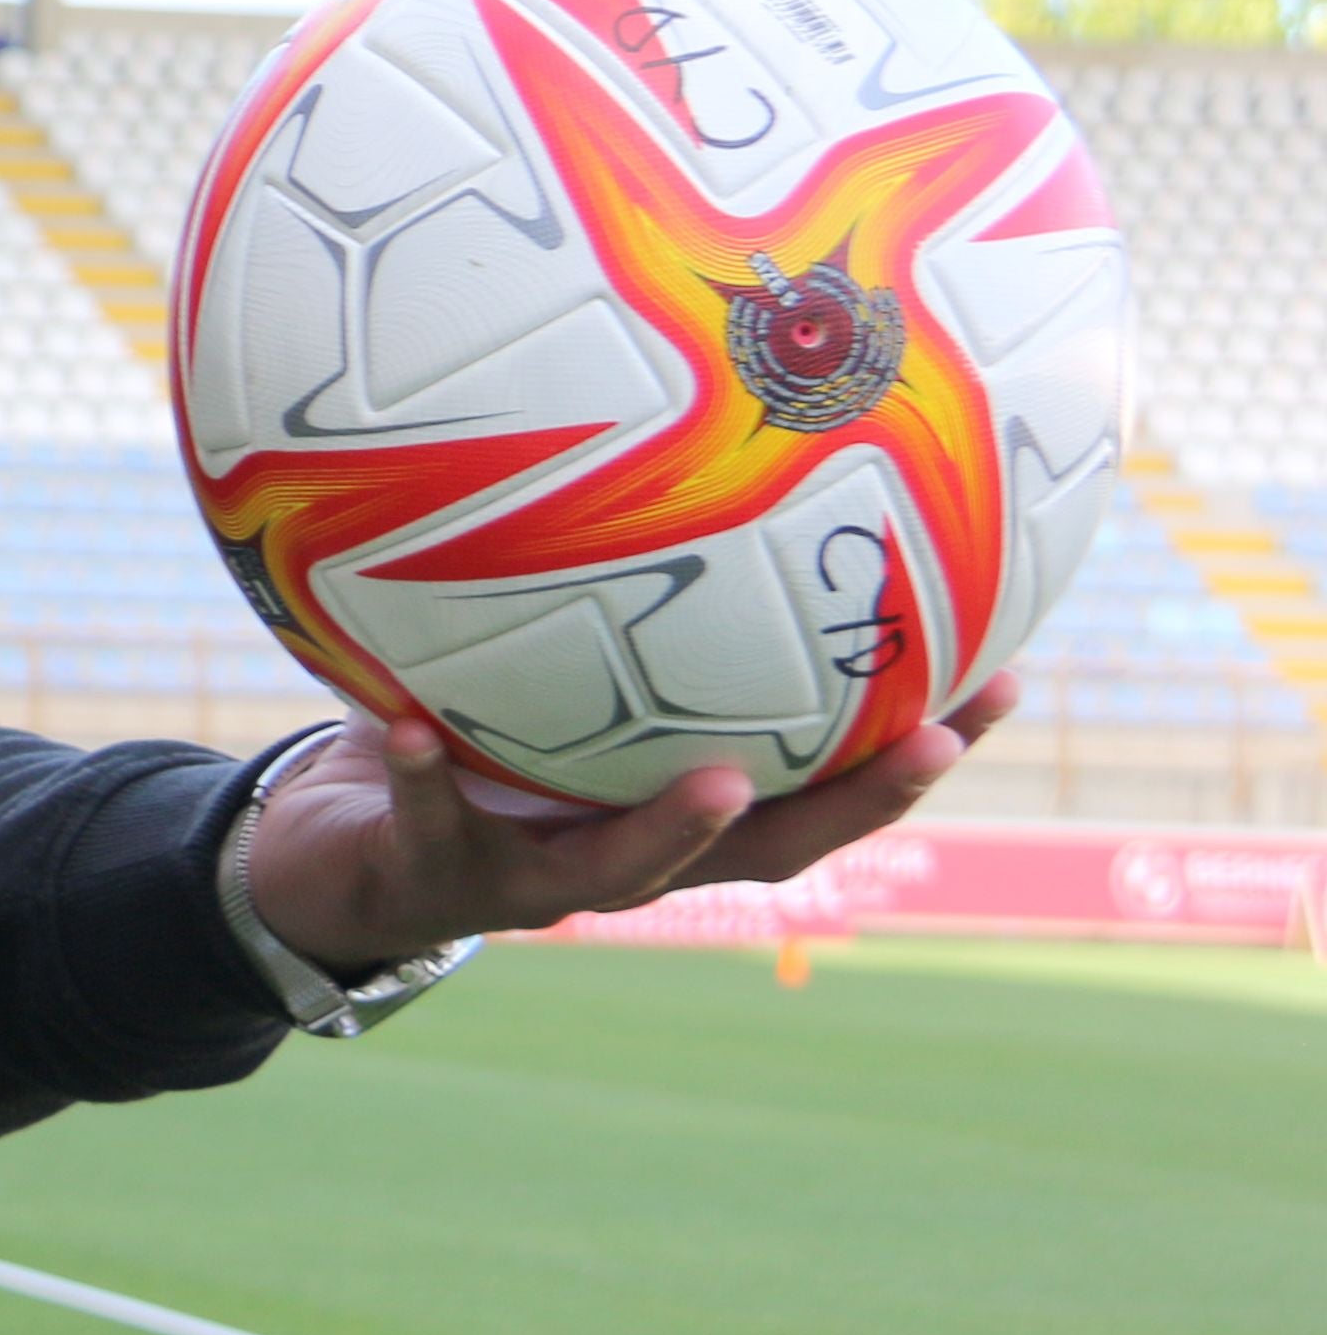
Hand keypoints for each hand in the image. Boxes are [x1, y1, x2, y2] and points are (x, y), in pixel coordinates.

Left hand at [238, 674, 1012, 971]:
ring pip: (617, 872)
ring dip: (675, 827)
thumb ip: (610, 603)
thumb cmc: (461, 743)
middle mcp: (624, 858)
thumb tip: (700, 456)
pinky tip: (409, 725)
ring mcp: (530, 879)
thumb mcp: (541, 671)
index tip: (1004, 676)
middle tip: (938, 740)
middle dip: (860, 801)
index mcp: (673, 807)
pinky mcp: (428, 873)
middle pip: (770, 849)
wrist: (330, 855)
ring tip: (723, 777)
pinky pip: (425, 817)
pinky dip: (421, 773)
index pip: (822, 785)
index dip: (916, 747)